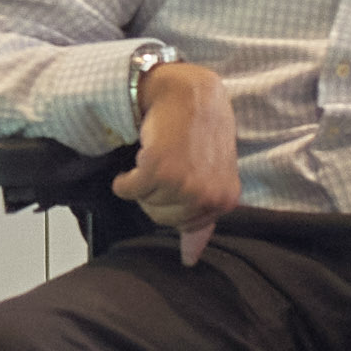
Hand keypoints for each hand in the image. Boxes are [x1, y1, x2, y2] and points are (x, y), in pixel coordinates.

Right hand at [130, 59, 241, 263]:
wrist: (186, 92)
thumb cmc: (200, 130)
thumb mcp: (212, 175)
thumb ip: (202, 220)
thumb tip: (189, 259)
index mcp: (225, 200)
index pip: (184, 225)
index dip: (173, 200)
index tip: (178, 175)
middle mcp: (207, 196)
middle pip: (162, 218)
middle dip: (157, 194)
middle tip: (167, 163)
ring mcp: (184, 185)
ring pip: (144, 203)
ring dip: (142, 181)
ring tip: (157, 156)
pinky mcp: (158, 170)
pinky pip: (128, 189)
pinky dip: (125, 177)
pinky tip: (140, 157)